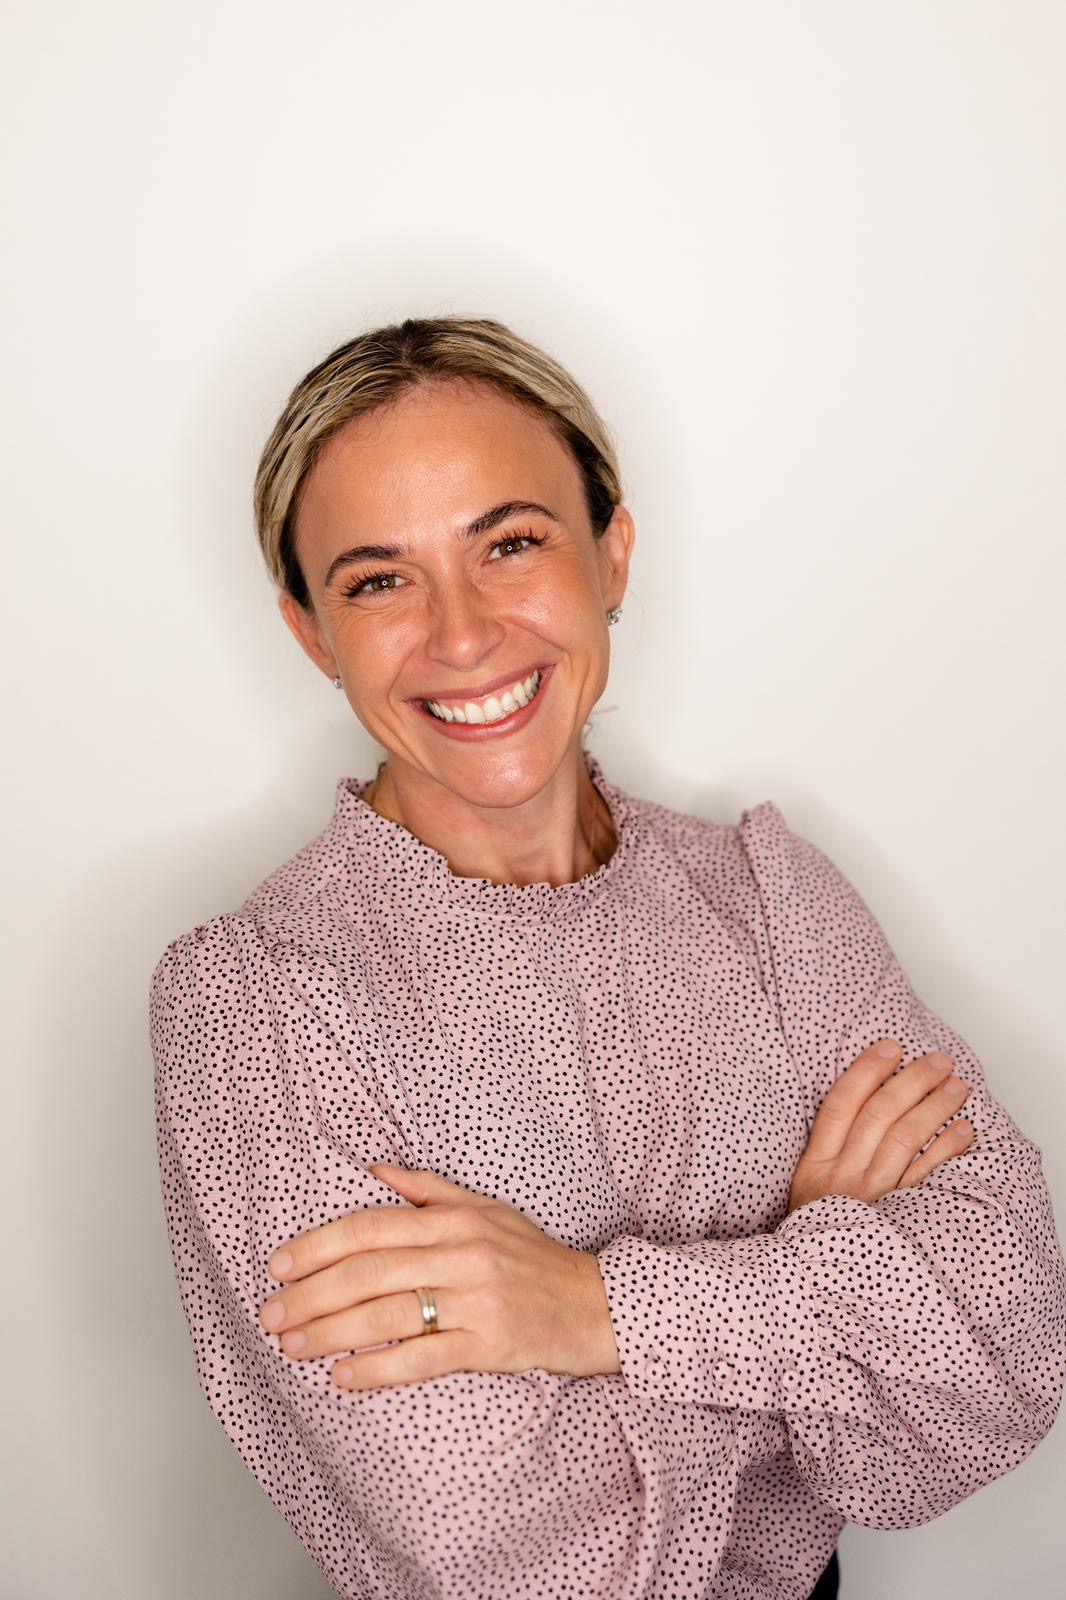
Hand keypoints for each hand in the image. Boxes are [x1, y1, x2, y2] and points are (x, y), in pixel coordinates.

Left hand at [258, 1163, 617, 1388]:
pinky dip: (377, 1369)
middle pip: (369, 1271)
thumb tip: (374, 1169)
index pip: (372, 1226)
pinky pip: (422, 1359)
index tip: (280, 1265)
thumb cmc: (533, 1258)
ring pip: (388, 1315)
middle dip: (311, 1294)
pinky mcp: (488, 1345)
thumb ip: (428, 1189)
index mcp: (454, 1219)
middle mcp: (462, 1253)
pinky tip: (342, 1377)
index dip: (319, 1245)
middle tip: (271, 1314)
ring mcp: (475, 1300)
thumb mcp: (487, 1209)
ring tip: (293, 1345)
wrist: (594, 1305)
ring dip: (330, 1332)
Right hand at [787, 1040, 973, 1214]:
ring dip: (934, 1108)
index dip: (866, 1071)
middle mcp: (841, 1177)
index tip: (890, 1047)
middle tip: (938, 1061)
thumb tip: (864, 1099)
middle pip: (879, 1115)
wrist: (813, 1285)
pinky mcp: (895, 1218)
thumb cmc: (813, 1230)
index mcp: (814, 1165)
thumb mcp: (804, 1187)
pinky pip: (926, 1177)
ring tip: (956, 1087)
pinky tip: (963, 1130)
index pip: (840, 1105)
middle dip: (912, 1081)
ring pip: (906, 1140)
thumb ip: (828, 1149)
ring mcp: (871, 1198)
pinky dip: (946, 1150)